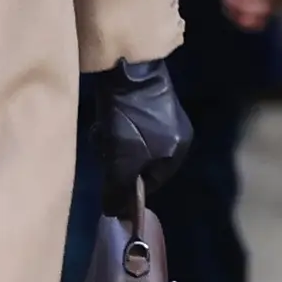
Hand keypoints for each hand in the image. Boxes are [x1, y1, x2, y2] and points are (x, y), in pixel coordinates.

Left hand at [99, 58, 191, 213]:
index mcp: (179, 150)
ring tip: (102, 132)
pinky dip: (115, 125)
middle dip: (118, 161)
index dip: (128, 186)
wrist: (127, 66)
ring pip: (131, 143)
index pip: (152, 182)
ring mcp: (163, 113)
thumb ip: (118, 189)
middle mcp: (177, 133)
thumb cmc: (129, 118)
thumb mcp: (121, 159)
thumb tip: (114, 215)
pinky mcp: (146, 98)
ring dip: (113, 143)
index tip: (108, 180)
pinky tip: (104, 119)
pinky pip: (129, 124)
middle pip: (140, 162)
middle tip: (104, 151)